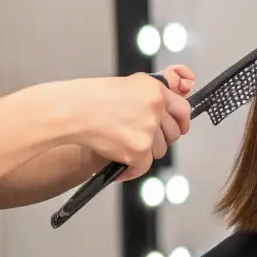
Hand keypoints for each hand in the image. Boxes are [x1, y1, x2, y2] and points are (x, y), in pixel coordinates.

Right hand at [55, 70, 190, 180]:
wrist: (73, 111)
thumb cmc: (91, 97)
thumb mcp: (127, 86)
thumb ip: (149, 95)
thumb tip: (164, 109)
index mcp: (155, 90)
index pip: (183, 109)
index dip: (181, 122)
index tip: (179, 128)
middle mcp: (156, 109)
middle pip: (172, 134)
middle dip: (160, 139)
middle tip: (142, 139)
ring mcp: (149, 131)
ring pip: (159, 151)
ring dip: (143, 153)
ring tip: (122, 144)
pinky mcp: (138, 151)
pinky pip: (143, 167)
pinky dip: (131, 170)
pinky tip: (121, 165)